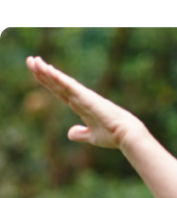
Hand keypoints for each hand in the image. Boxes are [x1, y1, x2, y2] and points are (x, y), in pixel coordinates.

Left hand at [26, 56, 145, 149]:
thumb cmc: (113, 136)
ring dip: (46, 71)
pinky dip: (57, 77)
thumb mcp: (92, 137)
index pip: (60, 92)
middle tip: (30, 60)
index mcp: (82, 106)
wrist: (125, 135)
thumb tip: (69, 134)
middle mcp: (81, 98)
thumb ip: (80, 134)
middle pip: (57, 83)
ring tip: (33, 60)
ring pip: (61, 81)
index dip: (48, 83)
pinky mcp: (86, 96)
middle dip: (43, 72)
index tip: (38, 73)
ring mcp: (83, 96)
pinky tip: (47, 69)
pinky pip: (68, 84)